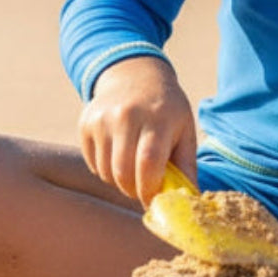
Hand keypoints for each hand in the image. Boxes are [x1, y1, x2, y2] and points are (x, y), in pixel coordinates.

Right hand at [77, 56, 195, 206]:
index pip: (149, 163)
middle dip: (134, 190)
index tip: (154, 199)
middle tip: (144, 186)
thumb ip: (187, 165)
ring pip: (106, 172)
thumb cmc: (166, 109)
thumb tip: (190, 201)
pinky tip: (118, 151)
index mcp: (158, 117)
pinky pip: (93, 164)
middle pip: (123, 173)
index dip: (150, 190)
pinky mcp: (86, 123)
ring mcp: (103, 118)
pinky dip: (106, 168)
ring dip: (120, 180)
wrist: (135, 75)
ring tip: (134, 164)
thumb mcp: (185, 129)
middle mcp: (127, 115)